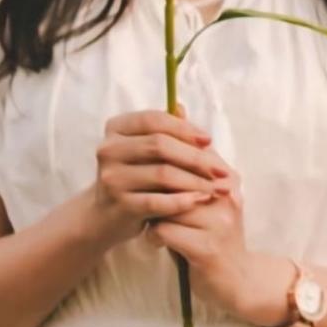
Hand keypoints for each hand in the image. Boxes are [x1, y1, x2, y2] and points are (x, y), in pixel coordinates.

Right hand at [89, 102, 229, 249]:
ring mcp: (112, 178)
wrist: (105, 217)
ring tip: (217, 187)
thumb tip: (183, 108)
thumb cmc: (134, 178)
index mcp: (116, 128)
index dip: (184, 128)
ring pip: (162, 173)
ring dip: (195, 180)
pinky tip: (199, 200)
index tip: (209, 140)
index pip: (153, 119)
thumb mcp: (144, 151)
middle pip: (160, 145)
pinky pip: (158, 201)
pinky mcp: (119, 205)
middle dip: (195, 157)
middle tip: (221, 169)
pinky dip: (182, 201)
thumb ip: (163, 131)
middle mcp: (109, 149)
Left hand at [143, 159, 259, 317]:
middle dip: (154, 187)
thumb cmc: (216, 236)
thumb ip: (194, 177)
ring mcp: (218, 223)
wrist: (240, 281)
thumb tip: (160, 149)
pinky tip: (156, 241)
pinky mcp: (206, 249)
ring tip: (149, 221)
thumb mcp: (212, 202)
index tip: (147, 169)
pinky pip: (166, 230)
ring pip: (168, 203)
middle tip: (140, 196)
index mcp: (228, 180)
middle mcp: (226, 197)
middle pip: (176, 176)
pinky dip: (154, 235)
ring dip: (152, 213)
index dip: (164, 158)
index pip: (191, 153)